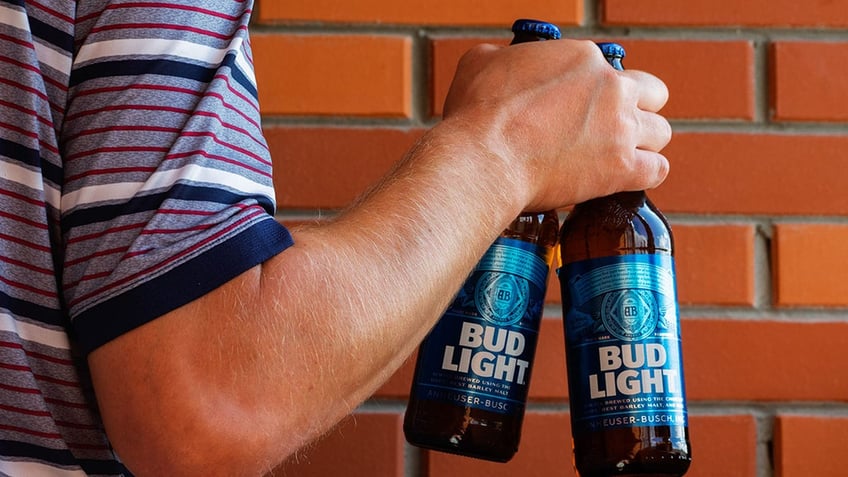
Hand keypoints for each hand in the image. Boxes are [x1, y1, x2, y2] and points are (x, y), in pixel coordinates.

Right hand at [440, 39, 670, 210]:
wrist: (484, 159)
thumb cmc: (477, 114)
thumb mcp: (481, 62)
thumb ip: (502, 58)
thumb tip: (499, 63)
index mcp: (583, 59)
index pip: (612, 71)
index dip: (599, 92)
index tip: (583, 110)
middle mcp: (611, 88)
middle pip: (653, 95)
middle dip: (638, 110)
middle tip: (614, 129)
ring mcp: (621, 128)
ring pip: (661, 133)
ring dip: (645, 144)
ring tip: (621, 157)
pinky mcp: (622, 168)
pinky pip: (658, 170)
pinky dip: (646, 174)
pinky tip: (628, 178)